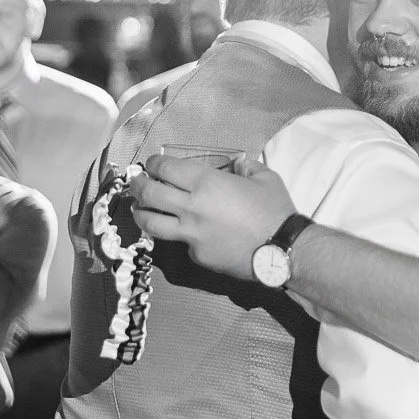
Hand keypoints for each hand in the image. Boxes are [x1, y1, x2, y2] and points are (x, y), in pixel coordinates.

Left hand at [129, 154, 297, 278]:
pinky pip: (179, 242)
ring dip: (140, 212)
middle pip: (149, 193)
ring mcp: (190, 234)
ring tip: (139, 208)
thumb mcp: (265, 178)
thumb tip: (237, 166)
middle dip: (138, 184)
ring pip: (151, 223)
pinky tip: (182, 232)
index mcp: (207, 182)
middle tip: (137, 182)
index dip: (154, 164)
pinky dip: (177, 234)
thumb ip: (247, 167)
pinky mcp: (196, 255)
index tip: (152, 164)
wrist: (280, 250)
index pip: (165, 168)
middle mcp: (191, 206)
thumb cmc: (275, 210)